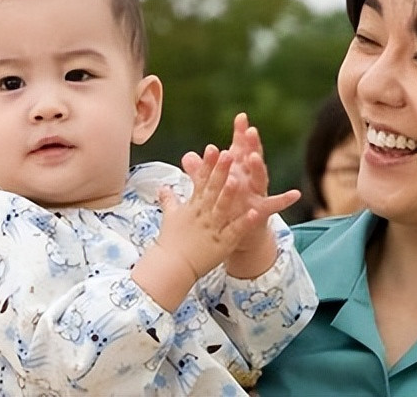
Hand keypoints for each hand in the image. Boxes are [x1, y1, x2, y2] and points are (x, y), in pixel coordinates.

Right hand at [131, 145, 259, 310]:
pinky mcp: (222, 244)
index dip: (207, 165)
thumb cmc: (171, 242)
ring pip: (222, 208)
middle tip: (228, 153)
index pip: (200, 181)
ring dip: (230, 194)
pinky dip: (244, 222)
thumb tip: (162, 186)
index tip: (213, 148)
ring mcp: (212, 229)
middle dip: (220, 172)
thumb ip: (170, 199)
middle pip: (212, 190)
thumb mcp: (170, 217)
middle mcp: (202, 214)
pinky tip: (254, 212)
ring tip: (238, 179)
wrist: (170, 268)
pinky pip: (234, 232)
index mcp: (193, 206)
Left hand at [182, 113, 300, 277]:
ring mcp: (257, 193)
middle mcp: (249, 178)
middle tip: (250, 131)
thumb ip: (201, 173)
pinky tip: (295, 194)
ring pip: (260, 178)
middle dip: (251, 144)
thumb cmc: (227, 205)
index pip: (239, 148)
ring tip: (255, 157)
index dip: (240, 133)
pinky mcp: (262, 209)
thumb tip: (188, 157)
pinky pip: (274, 204)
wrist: (237, 233)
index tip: (241, 117)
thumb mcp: (212, 189)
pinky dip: (284, 200)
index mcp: (237, 170)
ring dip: (258, 167)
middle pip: (251, 158)